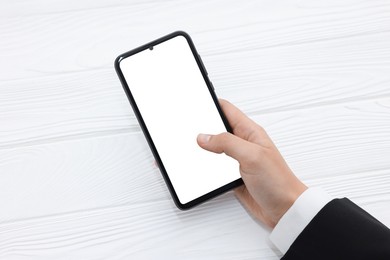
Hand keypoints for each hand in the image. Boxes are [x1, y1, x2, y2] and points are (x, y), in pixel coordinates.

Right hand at [197, 99, 306, 227]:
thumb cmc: (278, 182)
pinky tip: (199, 168)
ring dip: (203, 150)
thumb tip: (204, 137)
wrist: (286, 210)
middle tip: (187, 129)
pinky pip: (215, 168)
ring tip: (189, 149)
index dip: (210, 104)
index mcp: (250, 132)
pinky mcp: (233, 176)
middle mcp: (243, 144)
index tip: (195, 105)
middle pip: (217, 129)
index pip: (227, 110)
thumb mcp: (252, 155)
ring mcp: (237, 160)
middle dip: (202, 128)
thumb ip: (227, 142)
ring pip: (214, 149)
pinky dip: (206, 167)